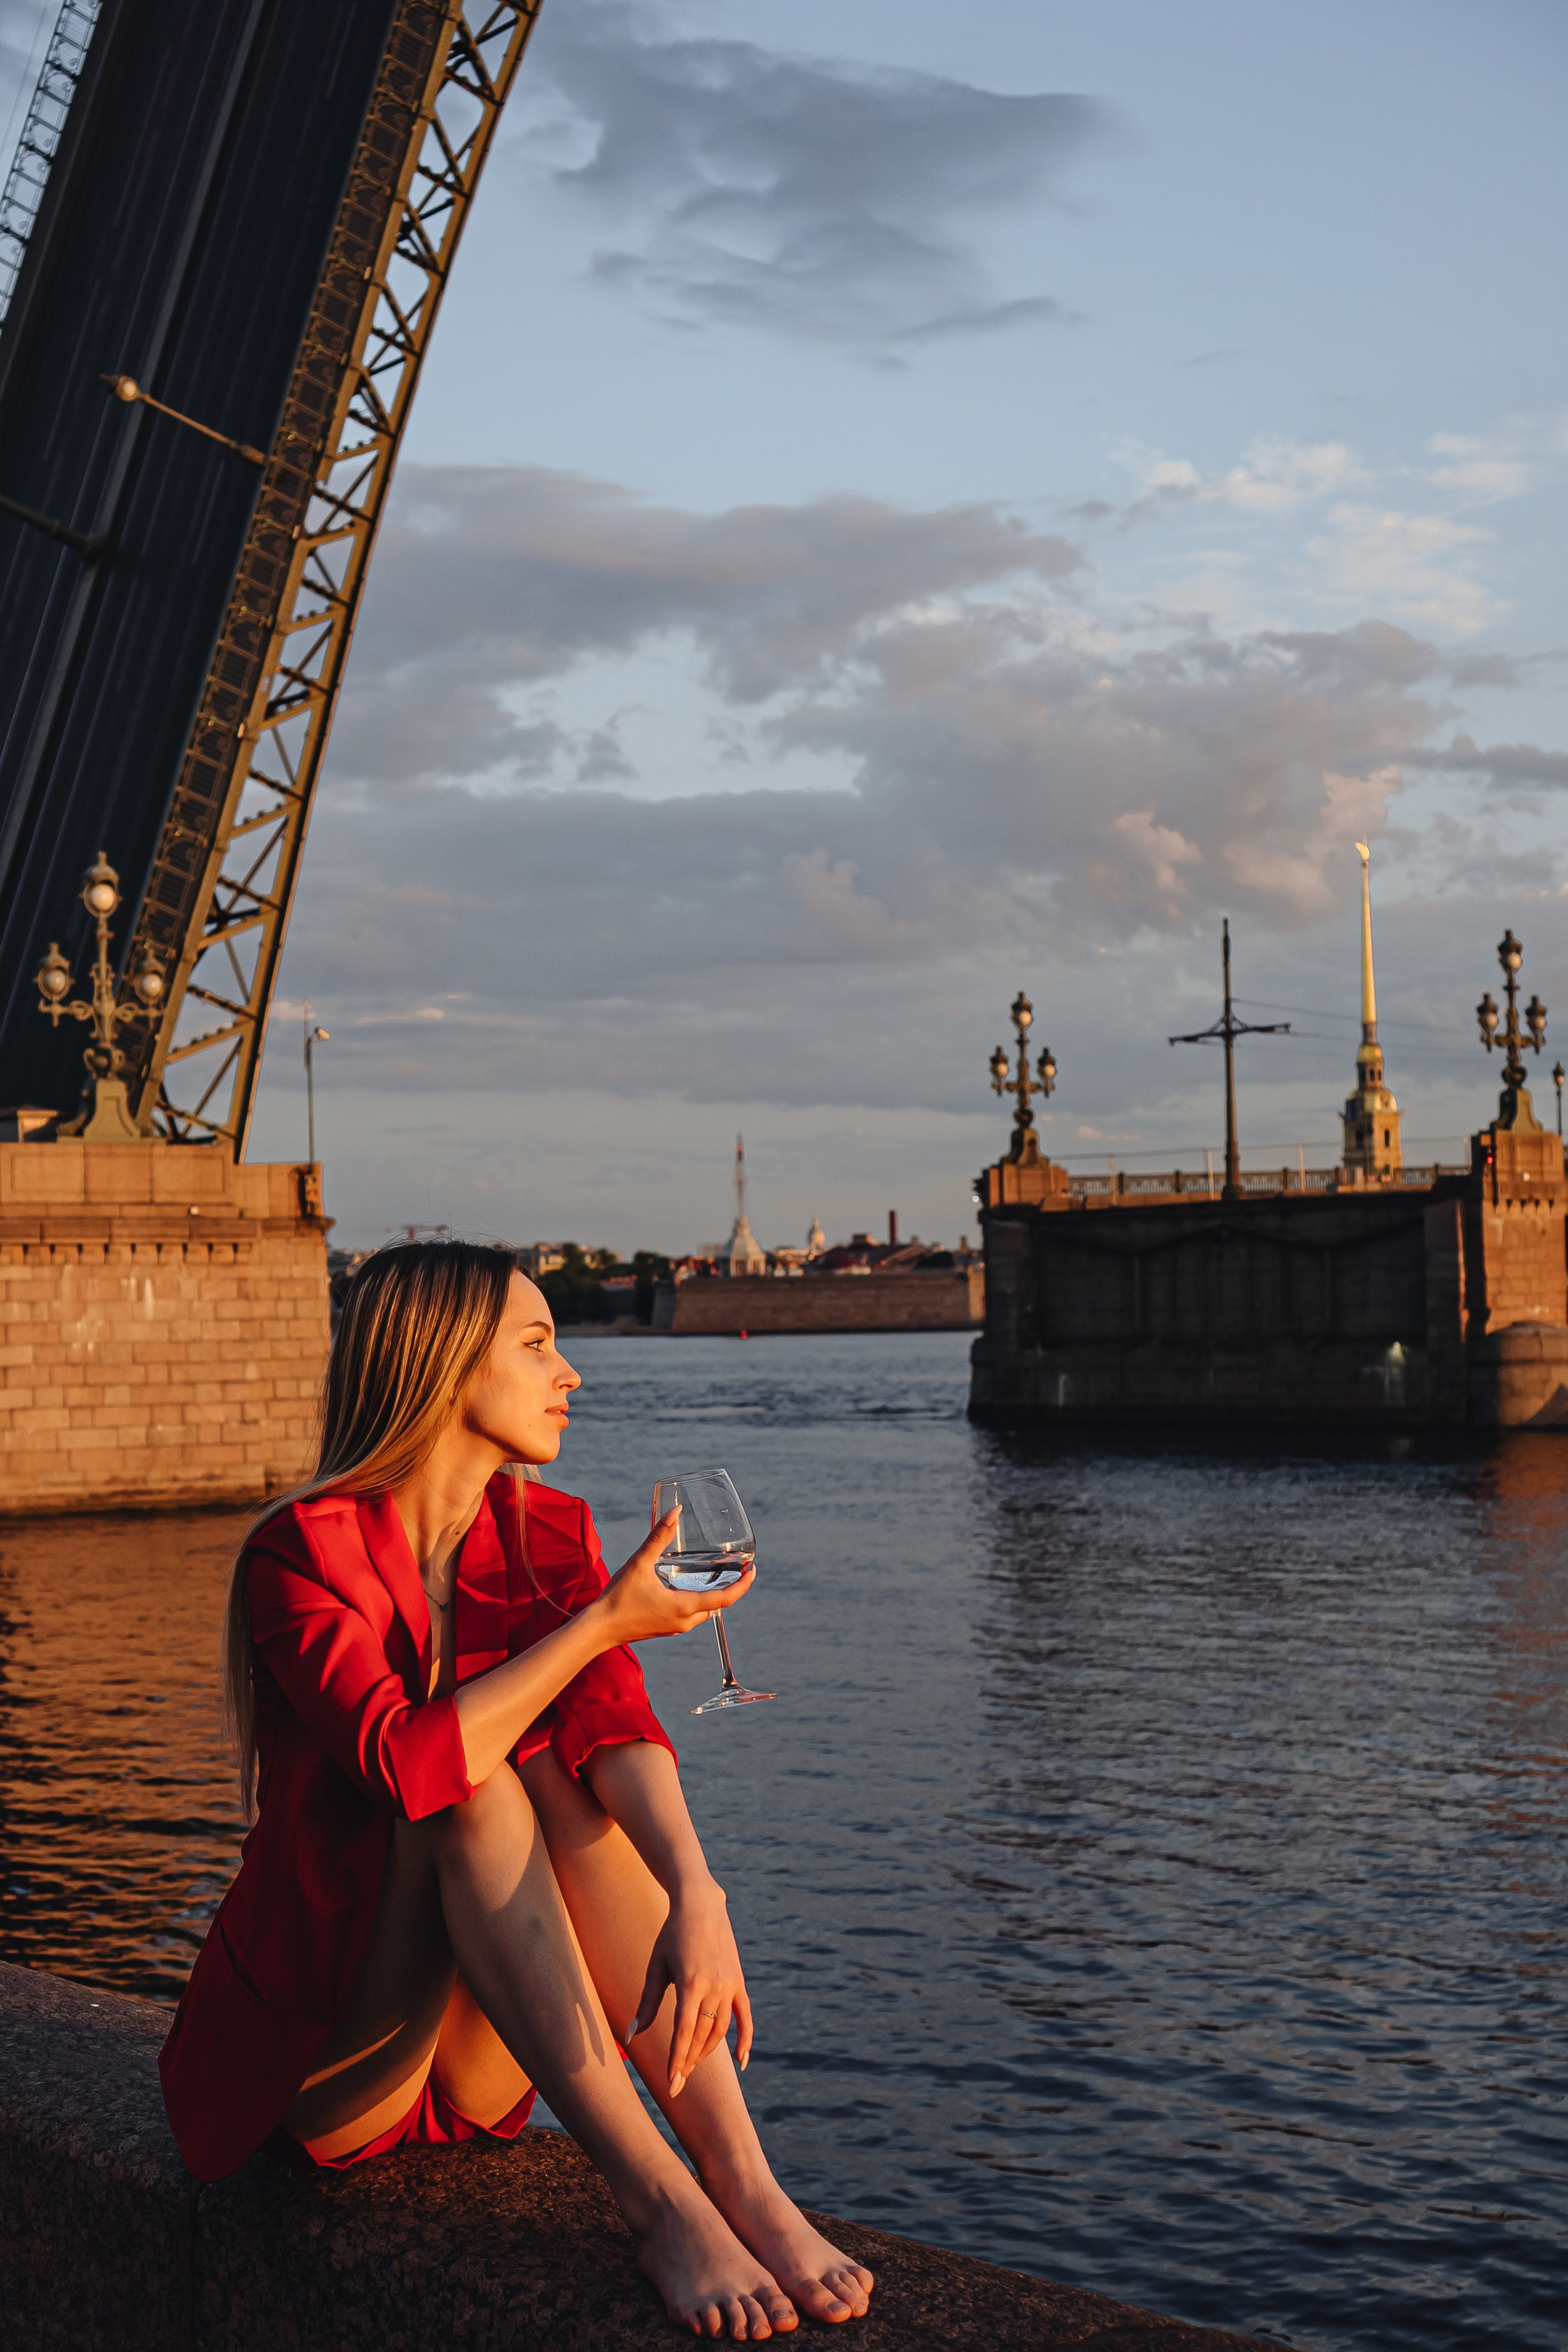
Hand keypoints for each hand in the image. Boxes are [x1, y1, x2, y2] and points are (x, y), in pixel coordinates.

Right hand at [595, 1509, 755, 1646]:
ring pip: (704, 1611)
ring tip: (717, 1575)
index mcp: (685, 1607)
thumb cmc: (618, 1598)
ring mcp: (675, 1628)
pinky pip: (690, 1615)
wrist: (599, 1629)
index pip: (726, 1598)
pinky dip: (698, 1601)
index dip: (743, 1584)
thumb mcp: (640, 1563)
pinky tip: (689, 1587)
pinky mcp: (665, 1629)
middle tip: (738, 1568)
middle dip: (731, 1587)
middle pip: (718, 1605)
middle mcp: (685, 1621)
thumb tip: (675, 1511)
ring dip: (713, 1595)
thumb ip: (658, 1536)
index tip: (753, 1570)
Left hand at [628, 1878, 753, 2094]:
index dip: (677, 2060)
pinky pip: (745, 2017)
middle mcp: (714, 1987)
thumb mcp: (656, 1967)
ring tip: (691, 2066)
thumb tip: (632, 2037)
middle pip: (702, 2035)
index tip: (671, 2083)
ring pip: (720, 2030)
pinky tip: (741, 2062)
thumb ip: (647, 2004)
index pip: (684, 2032)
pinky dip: (745, 2040)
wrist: (701, 1905)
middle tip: (677, 2082)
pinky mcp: (739, 1983)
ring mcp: (730, 1985)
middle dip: (688, 2061)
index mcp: (690, 1983)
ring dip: (706, 2052)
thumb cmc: (671, 1935)